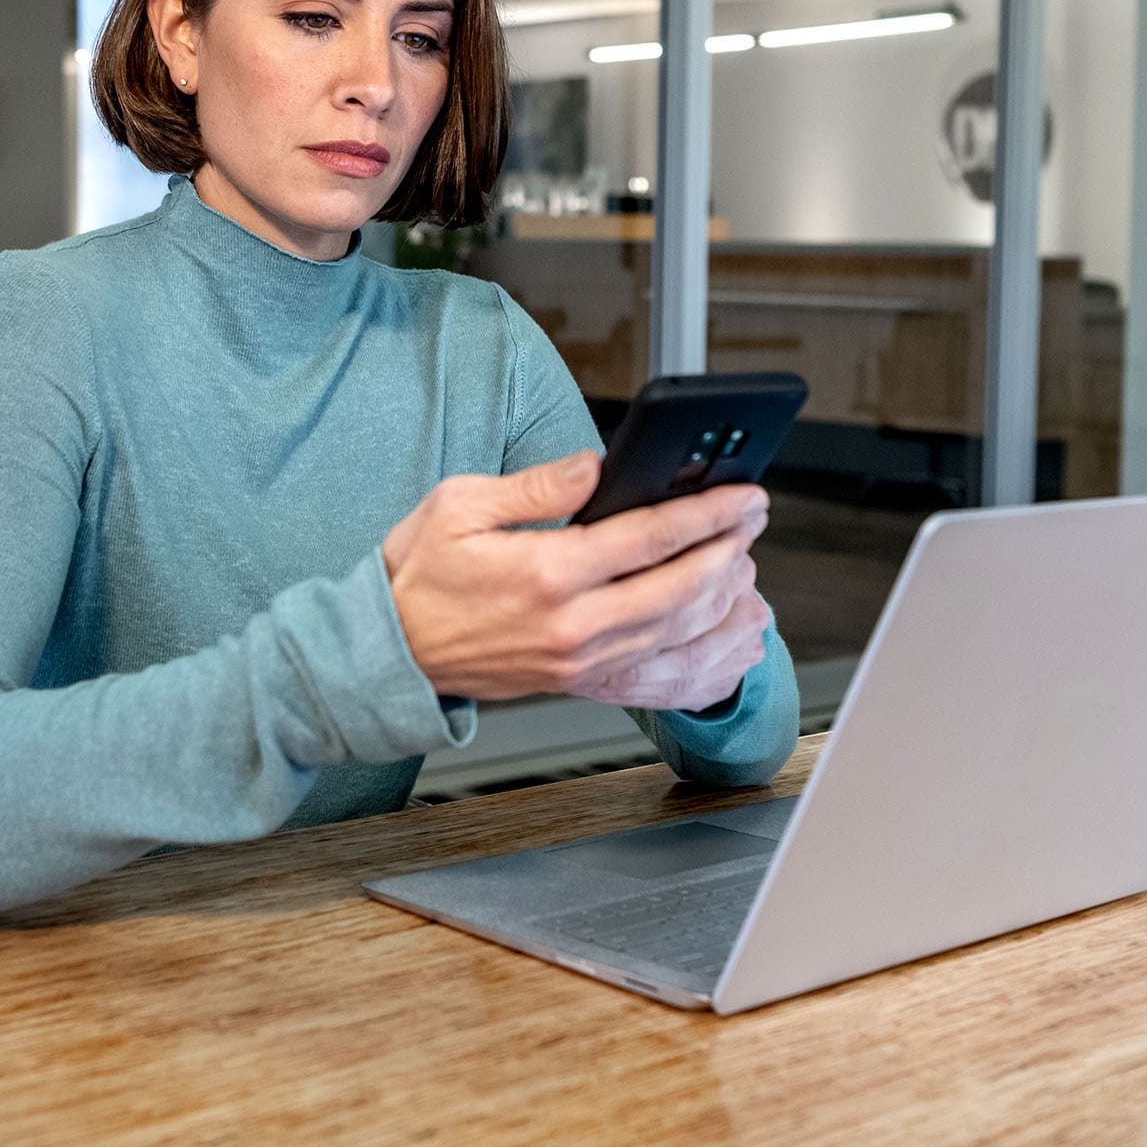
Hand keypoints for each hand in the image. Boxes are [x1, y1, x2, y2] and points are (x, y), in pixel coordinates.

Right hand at [382, 451, 772, 713]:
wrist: (391, 653)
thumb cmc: (418, 575)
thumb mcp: (459, 506)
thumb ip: (536, 485)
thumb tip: (594, 466)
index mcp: (546, 571)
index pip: (650, 538)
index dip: (708, 513)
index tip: (743, 494)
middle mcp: (572, 624)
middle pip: (681, 589)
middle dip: (730, 549)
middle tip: (754, 518)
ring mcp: (580, 660)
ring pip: (679, 631)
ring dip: (723, 595)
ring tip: (742, 559)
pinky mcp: (580, 681)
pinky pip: (660, 668)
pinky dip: (700, 644)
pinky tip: (719, 619)